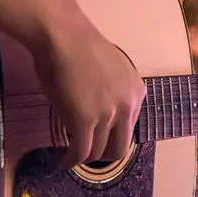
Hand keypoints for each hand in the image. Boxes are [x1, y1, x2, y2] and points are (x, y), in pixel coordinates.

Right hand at [31, 14, 146, 167]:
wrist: (64, 35)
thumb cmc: (80, 44)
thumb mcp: (111, 69)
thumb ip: (113, 91)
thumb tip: (101, 107)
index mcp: (136, 91)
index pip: (129, 128)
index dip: (111, 136)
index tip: (97, 138)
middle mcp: (127, 105)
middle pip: (120, 147)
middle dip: (103, 154)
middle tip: (86, 151)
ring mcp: (107, 115)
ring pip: (98, 152)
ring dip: (83, 157)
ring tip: (70, 156)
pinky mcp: (84, 122)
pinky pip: (79, 152)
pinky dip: (69, 161)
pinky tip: (61, 161)